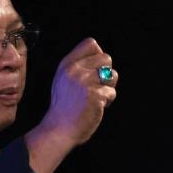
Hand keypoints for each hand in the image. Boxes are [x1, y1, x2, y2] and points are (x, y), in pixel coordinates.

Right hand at [24, 38, 117, 172]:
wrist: (60, 128)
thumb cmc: (64, 107)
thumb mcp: (64, 80)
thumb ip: (78, 67)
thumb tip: (101, 59)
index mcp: (67, 64)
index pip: (91, 44)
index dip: (98, 56)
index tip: (95, 71)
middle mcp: (76, 70)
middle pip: (106, 58)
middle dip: (107, 73)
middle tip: (98, 87)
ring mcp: (86, 82)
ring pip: (113, 75)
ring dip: (109, 87)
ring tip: (98, 97)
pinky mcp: (96, 95)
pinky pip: (112, 92)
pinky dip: (108, 101)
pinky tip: (97, 107)